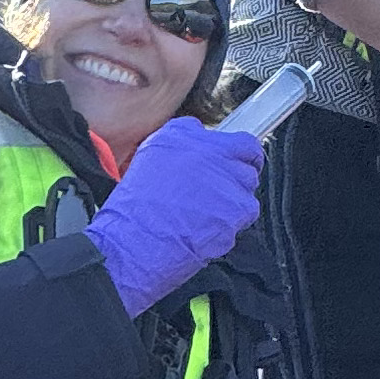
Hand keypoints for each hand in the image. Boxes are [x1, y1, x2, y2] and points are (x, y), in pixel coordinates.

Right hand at [86, 117, 262, 314]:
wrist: (132, 244)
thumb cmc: (132, 212)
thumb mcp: (145, 163)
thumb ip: (178, 150)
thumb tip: (197, 155)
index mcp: (182, 135)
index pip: (226, 134)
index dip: (232, 153)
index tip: (230, 162)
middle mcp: (208, 150)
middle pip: (246, 155)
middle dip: (238, 173)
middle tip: (225, 191)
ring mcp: (226, 177)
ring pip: (247, 186)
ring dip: (234, 200)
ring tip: (208, 216)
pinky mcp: (237, 207)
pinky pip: (246, 213)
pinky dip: (232, 223)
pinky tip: (208, 230)